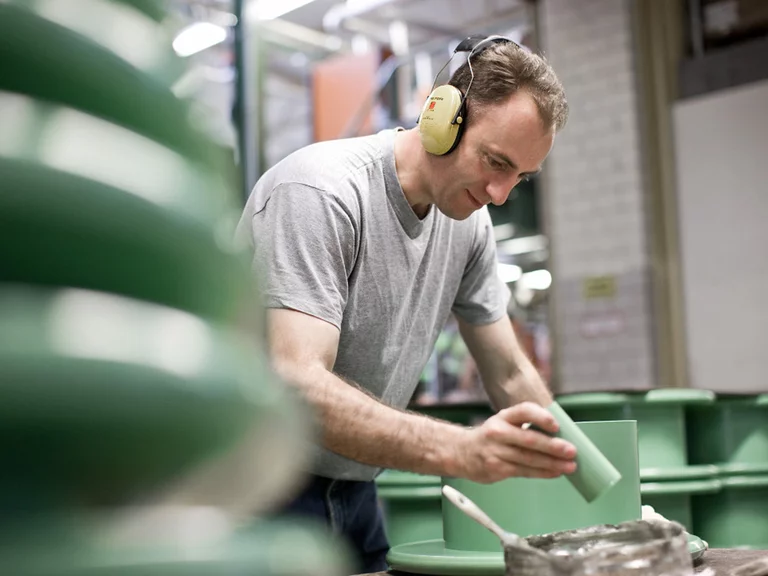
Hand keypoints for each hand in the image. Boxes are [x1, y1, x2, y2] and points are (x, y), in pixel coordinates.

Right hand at [454, 402, 576, 482]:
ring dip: (552, 463)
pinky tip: (555, 472)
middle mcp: (498, 432)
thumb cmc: (490, 437)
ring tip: (569, 466)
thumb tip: (560, 436)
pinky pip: (524, 471)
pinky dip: (542, 472)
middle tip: (571, 451)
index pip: (524, 411)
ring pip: (529, 459)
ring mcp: (496, 451)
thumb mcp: (503, 423)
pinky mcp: (497, 468)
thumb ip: (526, 426)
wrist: (461, 452)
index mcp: (504, 416)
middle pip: (529, 439)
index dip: (541, 417)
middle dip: (553, 446)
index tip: (556, 425)